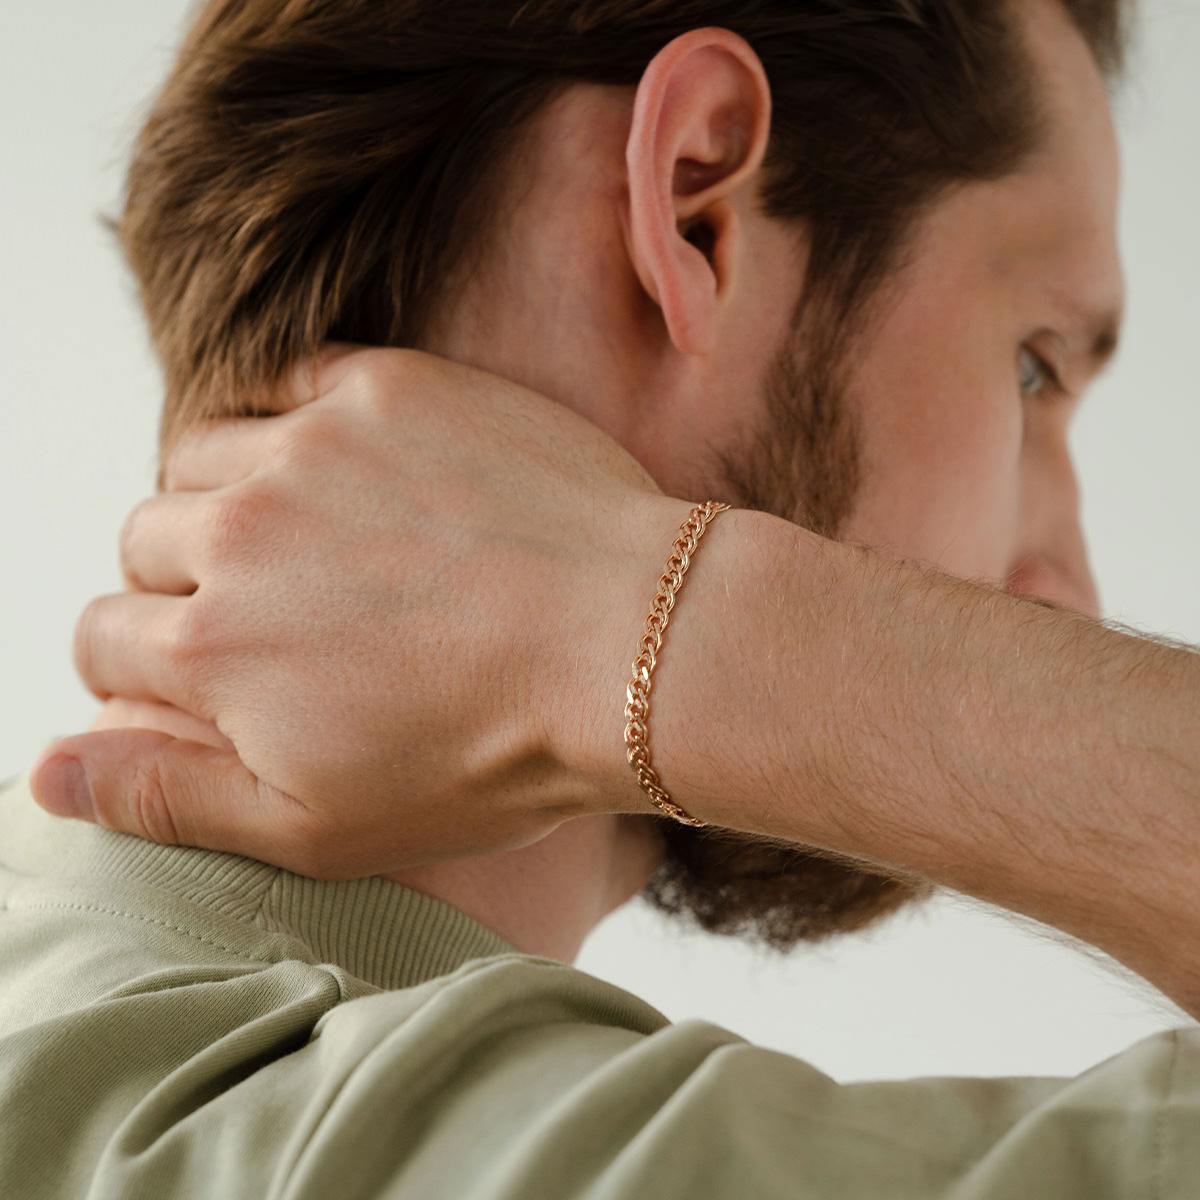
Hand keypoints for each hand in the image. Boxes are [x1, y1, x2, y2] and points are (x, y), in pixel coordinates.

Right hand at [31, 348, 685, 874]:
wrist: (633, 647)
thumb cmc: (492, 755)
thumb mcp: (319, 825)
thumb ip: (166, 796)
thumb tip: (41, 772)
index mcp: (212, 646)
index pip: (104, 639)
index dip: (142, 666)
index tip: (208, 675)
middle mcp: (240, 531)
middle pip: (144, 540)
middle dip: (184, 581)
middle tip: (280, 613)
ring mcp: (313, 448)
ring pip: (202, 454)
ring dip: (231, 495)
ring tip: (313, 538)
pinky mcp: (388, 388)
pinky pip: (289, 383)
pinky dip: (295, 422)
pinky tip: (350, 466)